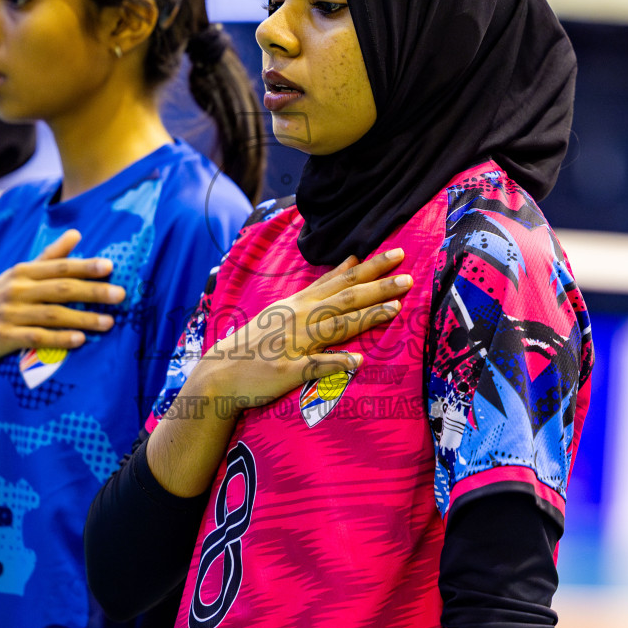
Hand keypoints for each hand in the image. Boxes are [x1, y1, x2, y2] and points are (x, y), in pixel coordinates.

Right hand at [0, 229, 125, 394]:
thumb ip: (48, 256)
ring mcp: (9, 314)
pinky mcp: (3, 337)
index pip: (59, 267)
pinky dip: (59, 339)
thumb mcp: (17, 275)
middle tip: (120, 295)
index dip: (85, 266)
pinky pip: (36, 338)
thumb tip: (76, 233)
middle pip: (60, 289)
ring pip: (52, 315)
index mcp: (22, 272)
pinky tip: (80, 340)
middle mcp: (16, 290)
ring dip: (83, 318)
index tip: (110, 266)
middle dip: (92, 291)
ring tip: (109, 322)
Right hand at [192, 248, 409, 409]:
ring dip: (364, 317)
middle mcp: (299, 318)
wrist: (219, 373)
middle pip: (344, 299)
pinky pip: (314, 366)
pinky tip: (357, 361)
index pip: (341, 281)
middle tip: (408, 277)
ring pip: (335, 327)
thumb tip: (352, 260)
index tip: (397, 255)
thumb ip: (321, 287)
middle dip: (377, 287)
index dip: (370, 268)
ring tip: (393, 310)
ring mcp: (293, 344)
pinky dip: (335, 363)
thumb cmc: (256, 341)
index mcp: (300, 303)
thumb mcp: (286, 307)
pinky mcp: (287, 371)